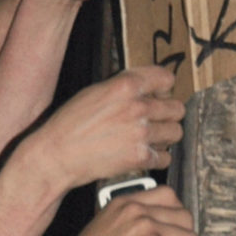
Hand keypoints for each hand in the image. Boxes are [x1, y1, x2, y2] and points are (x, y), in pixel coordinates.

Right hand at [27, 68, 183, 199]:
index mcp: (125, 85)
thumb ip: (124, 86)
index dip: (163, 87)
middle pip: (177, 108)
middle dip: (168, 113)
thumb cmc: (71, 123)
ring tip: (150, 137)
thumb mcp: (95, 91)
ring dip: (165, 135)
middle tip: (156, 118)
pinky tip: (143, 152)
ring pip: (175, 132)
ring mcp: (141, 133)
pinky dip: (157, 157)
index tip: (159, 93)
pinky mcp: (140, 156)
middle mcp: (137, 107)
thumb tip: (148, 87)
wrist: (58, 153)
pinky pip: (166, 157)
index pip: (166, 78)